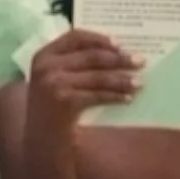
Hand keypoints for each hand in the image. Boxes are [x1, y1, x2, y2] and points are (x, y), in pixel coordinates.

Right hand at [26, 27, 142, 132]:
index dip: (99, 39)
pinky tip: (127, 98)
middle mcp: (47, 66)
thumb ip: (72, 64)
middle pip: (92, 56)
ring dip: (122, 79)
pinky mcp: (65, 101)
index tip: (119, 44)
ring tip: (139, 82)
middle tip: (140, 61)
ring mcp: (54, 83)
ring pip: (98, 76)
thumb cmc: (50, 109)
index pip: (76, 37)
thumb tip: (114, 53)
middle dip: (119, 59)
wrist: (40, 141)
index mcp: (44, 55)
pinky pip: (98, 95)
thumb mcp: (53, 80)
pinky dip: (115, 96)